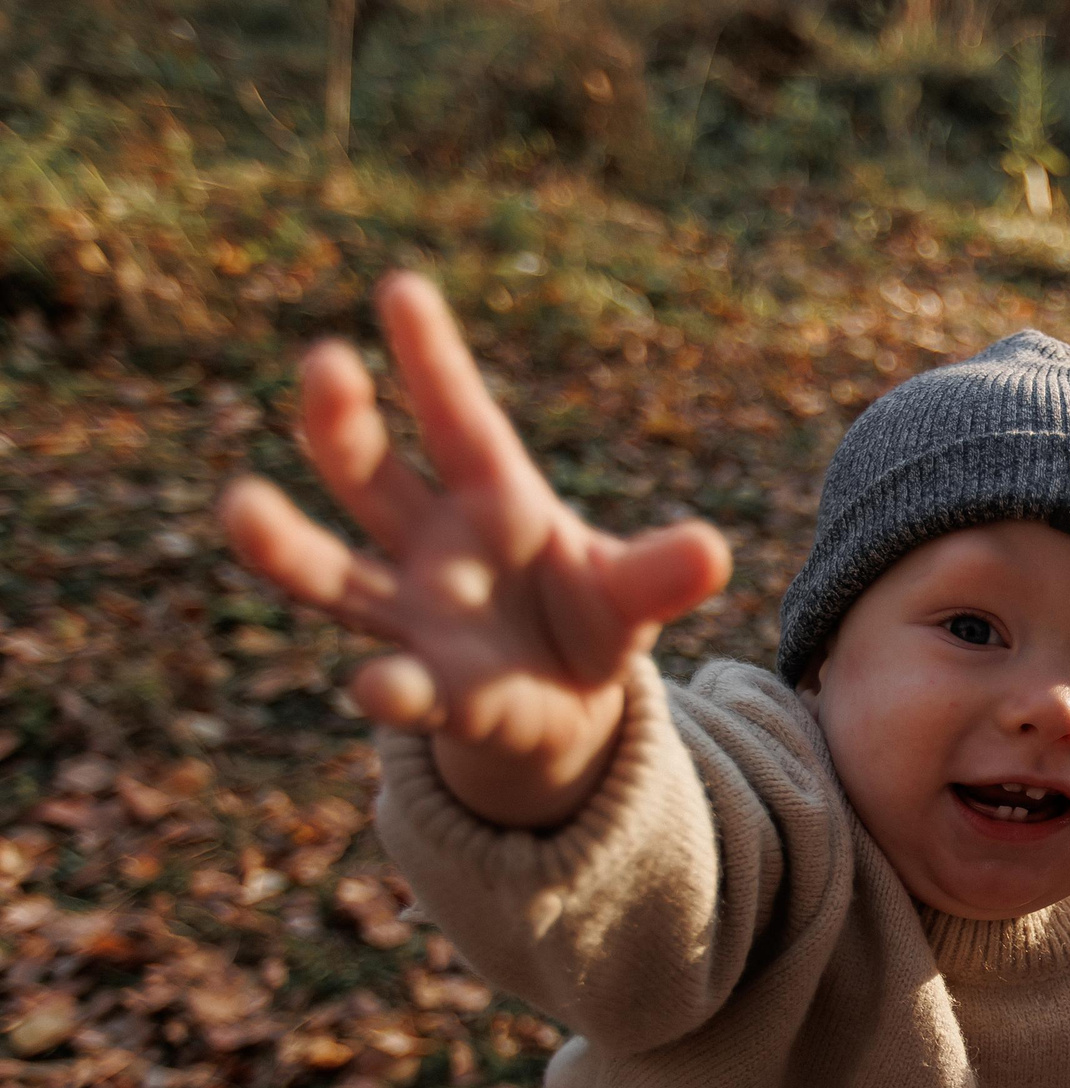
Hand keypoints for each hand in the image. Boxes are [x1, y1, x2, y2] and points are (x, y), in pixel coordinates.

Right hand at [219, 272, 730, 829]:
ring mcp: (418, 618)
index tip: (401, 286)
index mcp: (494, 498)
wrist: (566, 705)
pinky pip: (403, 688)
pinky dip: (392, 688)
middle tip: (324, 362)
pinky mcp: (435, 694)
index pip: (456, 416)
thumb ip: (660, 574)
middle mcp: (434, 547)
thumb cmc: (586, 618)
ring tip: (240, 505)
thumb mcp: (631, 593)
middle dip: (341, 423)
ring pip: (334, 574)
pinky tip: (377, 686)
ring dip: (285, 543)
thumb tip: (713, 551)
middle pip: (371, 476)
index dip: (431, 357)